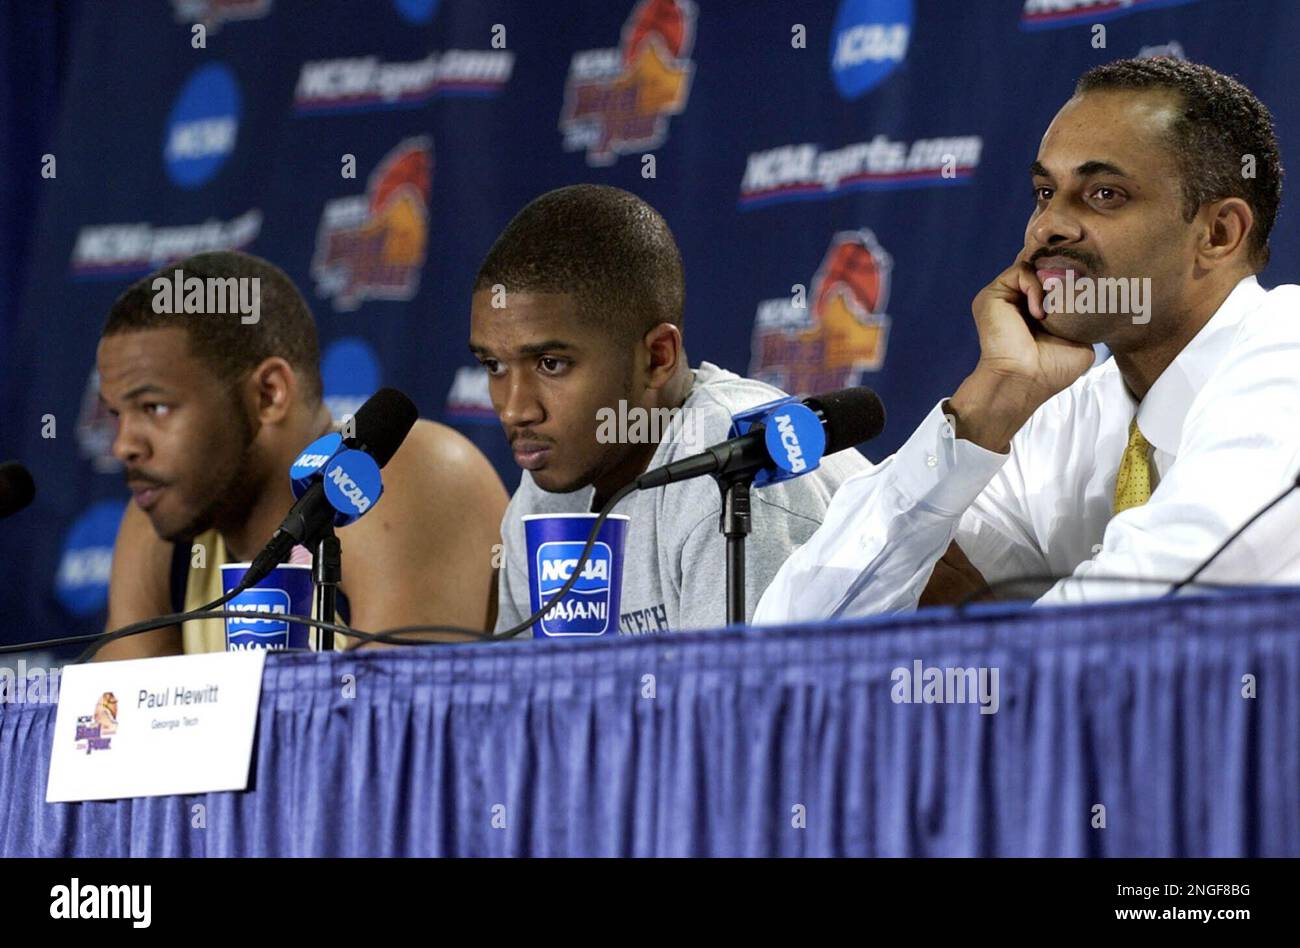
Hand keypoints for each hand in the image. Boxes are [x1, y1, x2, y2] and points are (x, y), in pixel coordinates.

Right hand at [950, 250, 1095, 451]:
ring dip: (1049, 281)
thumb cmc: (1051, 369)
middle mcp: (1019, 300)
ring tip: (1054, 307)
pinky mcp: (993, 295)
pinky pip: (1019, 272)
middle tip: (1077, 285)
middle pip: (1043, 267)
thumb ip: (1084, 317)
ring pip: (1032, 265)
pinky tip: (1039, 313)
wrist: (1024, 379)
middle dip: (1062, 270)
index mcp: (1036, 310)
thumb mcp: (1081, 341)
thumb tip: (1098, 298)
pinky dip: (1035, 287)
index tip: (1090, 281)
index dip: (1071, 274)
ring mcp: (1005, 296)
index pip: (1054, 278)